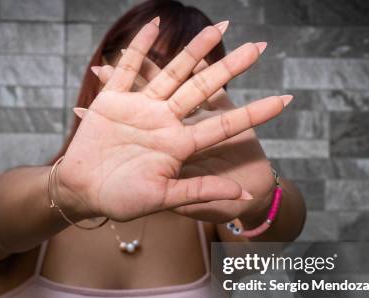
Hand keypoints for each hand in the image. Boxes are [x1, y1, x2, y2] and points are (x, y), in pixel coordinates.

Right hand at [60, 18, 287, 221]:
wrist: (83, 192)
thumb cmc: (122, 200)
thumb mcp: (165, 198)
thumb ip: (200, 191)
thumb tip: (242, 196)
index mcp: (179, 145)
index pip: (225, 124)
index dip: (255, 113)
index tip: (285, 100)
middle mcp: (165, 122)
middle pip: (204, 88)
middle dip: (231, 68)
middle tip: (259, 47)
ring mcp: (141, 109)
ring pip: (173, 72)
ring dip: (194, 50)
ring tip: (218, 28)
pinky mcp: (113, 101)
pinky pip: (130, 69)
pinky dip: (139, 47)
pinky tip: (154, 24)